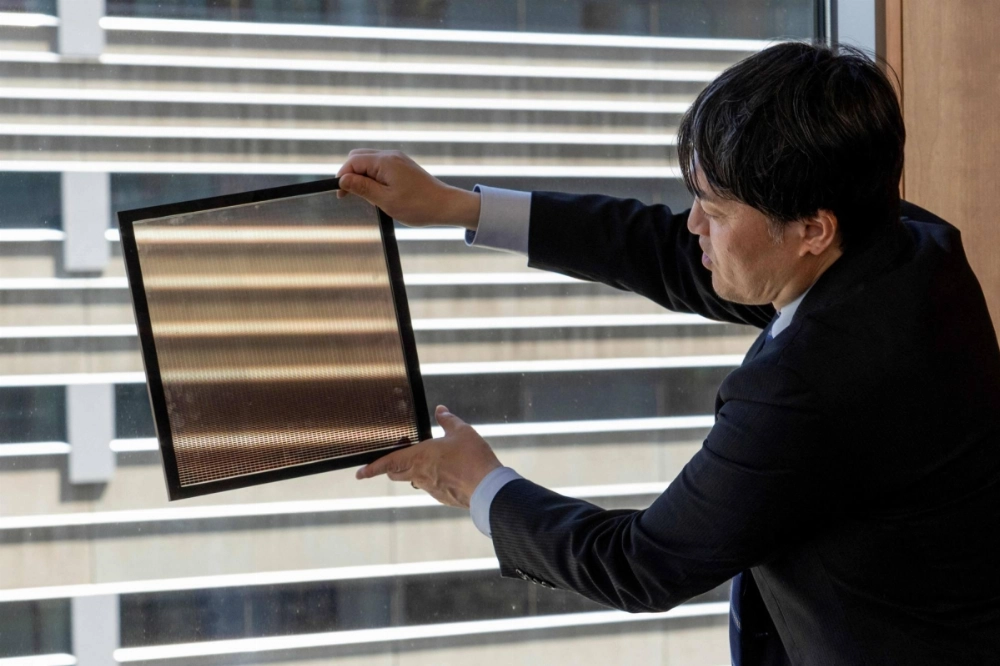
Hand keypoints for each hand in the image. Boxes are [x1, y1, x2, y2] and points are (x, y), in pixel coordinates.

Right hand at [336, 149, 480, 229]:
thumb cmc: (418, 205)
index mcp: (385, 162)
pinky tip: (379, 194)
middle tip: (351, 196)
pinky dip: (374, 177)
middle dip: (351, 175)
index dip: (342, 177)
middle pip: (359, 157)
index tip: (341, 195)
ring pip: (369, 162)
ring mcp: (398, 159)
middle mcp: (391, 155)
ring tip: (368, 198)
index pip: (353, 162)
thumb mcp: (385, 200)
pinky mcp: (403, 166)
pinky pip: (381, 166)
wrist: (445, 205)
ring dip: (363, 177)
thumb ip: (362, 188)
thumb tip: (342, 179)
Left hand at [355, 405, 501, 508]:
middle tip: (391, 463)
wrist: (488, 487)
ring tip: (429, 463)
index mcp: (420, 456)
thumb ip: (448, 420)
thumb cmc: (472, 457)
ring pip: (415, 480)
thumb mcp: (461, 431)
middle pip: (396, 474)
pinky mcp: (442, 498)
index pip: (388, 463)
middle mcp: (420, 474)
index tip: (359, 474)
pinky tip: (448, 474)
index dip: (371, 468)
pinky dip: (434, 481)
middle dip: (390, 468)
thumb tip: (440, 410)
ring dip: (415, 473)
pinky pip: (432, 488)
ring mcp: (431, 488)